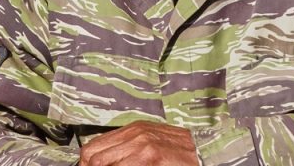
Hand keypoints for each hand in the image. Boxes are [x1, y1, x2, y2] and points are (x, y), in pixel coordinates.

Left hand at [79, 120, 198, 165]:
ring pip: (106, 164)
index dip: (86, 164)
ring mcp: (143, 145)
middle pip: (94, 157)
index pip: (92, 147)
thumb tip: (99, 161)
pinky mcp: (152, 157)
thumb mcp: (150, 143)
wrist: (206, 153)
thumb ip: (126, 149)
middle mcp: (135, 134)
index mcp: (132, 130)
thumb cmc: (180, 152)